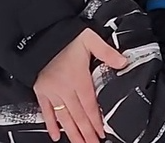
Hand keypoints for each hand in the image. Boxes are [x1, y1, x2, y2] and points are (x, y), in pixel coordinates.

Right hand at [34, 28, 127, 142]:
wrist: (39, 32)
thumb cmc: (66, 35)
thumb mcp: (89, 38)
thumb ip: (107, 51)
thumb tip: (124, 62)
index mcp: (77, 77)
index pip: (89, 104)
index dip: (95, 121)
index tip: (101, 134)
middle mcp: (64, 88)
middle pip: (77, 115)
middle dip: (86, 133)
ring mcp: (51, 91)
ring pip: (63, 117)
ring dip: (72, 133)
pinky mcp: (40, 90)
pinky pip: (45, 111)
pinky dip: (50, 124)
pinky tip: (55, 136)